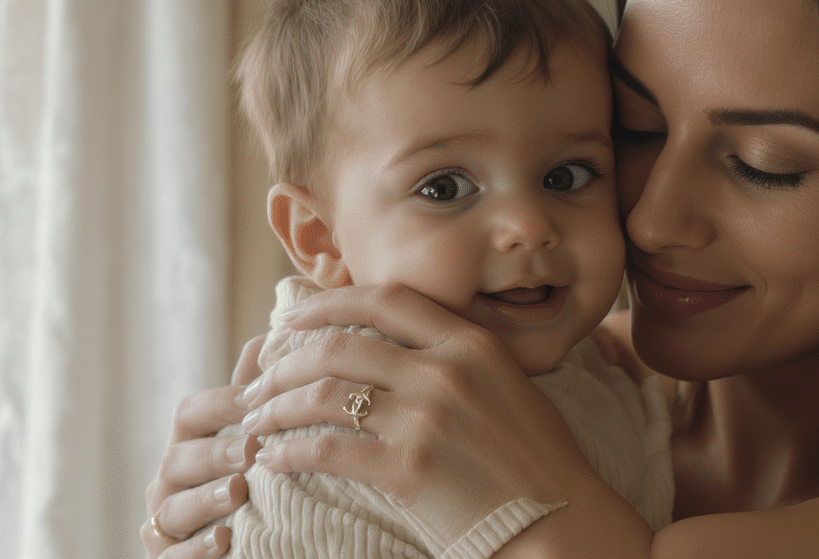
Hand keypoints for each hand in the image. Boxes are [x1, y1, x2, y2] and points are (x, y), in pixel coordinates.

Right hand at [141, 336, 266, 557]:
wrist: (237, 550)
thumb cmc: (243, 484)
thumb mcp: (249, 441)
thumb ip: (252, 396)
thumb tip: (266, 341)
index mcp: (189, 446)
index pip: (190, 414)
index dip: (219, 404)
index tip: (256, 398)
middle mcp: (169, 482)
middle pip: (177, 459)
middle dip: (214, 453)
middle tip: (250, 448)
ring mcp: (164, 523)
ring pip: (171, 509)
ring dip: (204, 499)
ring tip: (237, 491)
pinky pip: (171, 556)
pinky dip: (196, 549)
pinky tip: (224, 539)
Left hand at [240, 283, 608, 543]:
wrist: (563, 519)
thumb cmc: (536, 460)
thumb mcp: (508, 385)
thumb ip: (457, 358)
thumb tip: (396, 346)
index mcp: (470, 342)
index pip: (384, 299)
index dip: (327, 301)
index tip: (291, 315)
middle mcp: (444, 371)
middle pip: (339, 346)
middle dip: (285, 362)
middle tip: (258, 381)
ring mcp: (425, 419)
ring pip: (322, 395)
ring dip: (276, 408)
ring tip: (255, 422)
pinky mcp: (409, 468)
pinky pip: (327, 450)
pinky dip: (289, 452)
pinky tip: (274, 459)